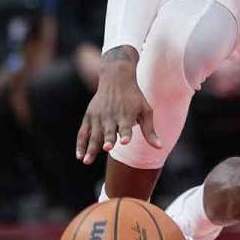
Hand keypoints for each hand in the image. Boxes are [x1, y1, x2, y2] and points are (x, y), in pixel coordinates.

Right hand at [75, 45, 160, 163]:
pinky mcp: (89, 116)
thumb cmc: (134, 97)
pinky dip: (80, 144)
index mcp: (127, 115)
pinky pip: (83, 133)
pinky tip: (79, 156)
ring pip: (94, 135)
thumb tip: (159, 147)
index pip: (126, 127)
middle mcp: (112, 116)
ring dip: (91, 148)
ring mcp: (99, 117)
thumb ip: (149, 130)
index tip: (125, 141)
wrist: (116, 78)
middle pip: (109, 131)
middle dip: (108, 140)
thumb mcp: (145, 110)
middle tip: (107, 148)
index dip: (126, 134)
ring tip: (87, 161)